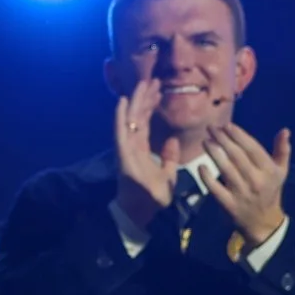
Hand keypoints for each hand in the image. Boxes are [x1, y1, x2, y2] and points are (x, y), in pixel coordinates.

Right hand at [113, 76, 183, 230]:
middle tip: (153, 80)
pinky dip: (121, 117)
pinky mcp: (123, 155)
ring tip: (142, 84)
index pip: (146, 122)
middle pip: (138, 117)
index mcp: (142, 149)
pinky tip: (123, 102)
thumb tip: (173, 141)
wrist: (145, 214)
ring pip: (130, 120)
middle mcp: (132, 146)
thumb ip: (170, 158)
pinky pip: (121, 133)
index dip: (151, 106)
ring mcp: (126, 149)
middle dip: (144, 98)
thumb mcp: (168, 174)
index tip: (158, 90)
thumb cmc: (154, 197)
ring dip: (135, 102)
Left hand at [201, 124, 292, 247]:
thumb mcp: (280, 171)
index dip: (239, 135)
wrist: (264, 223)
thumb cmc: (271, 191)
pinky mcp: (229, 204)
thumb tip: (285, 130)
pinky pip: (216, 189)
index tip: (226, 125)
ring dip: (214, 153)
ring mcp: (241, 193)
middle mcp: (256, 180)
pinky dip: (207, 178)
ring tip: (205, 141)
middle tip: (211, 128)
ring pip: (225, 169)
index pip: (252, 148)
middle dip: (223, 139)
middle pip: (237, 156)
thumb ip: (282, 150)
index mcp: (269, 171)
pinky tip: (201, 166)